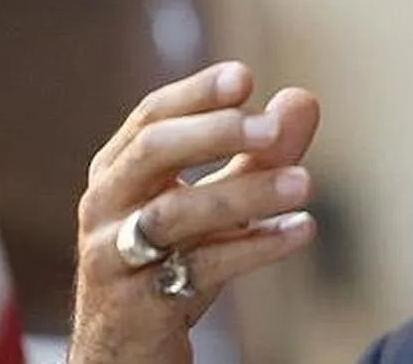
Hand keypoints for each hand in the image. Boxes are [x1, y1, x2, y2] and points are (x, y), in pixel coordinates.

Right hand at [69, 62, 319, 363]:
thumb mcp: (217, 204)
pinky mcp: (136, 304)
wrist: (124, 352)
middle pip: (152, 151)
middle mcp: (105, 205)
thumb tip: (302, 98)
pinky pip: (198, 269)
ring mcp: (113, 255)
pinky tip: (302, 230)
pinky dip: (255, 247)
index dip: (197, 94)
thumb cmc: (171, 262)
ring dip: (245, 193)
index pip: (152, 115)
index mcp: (120, 169)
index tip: (245, 77)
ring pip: (175, 213)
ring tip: (306, 182)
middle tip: (272, 128)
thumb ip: (258, 154)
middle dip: (215, 133)